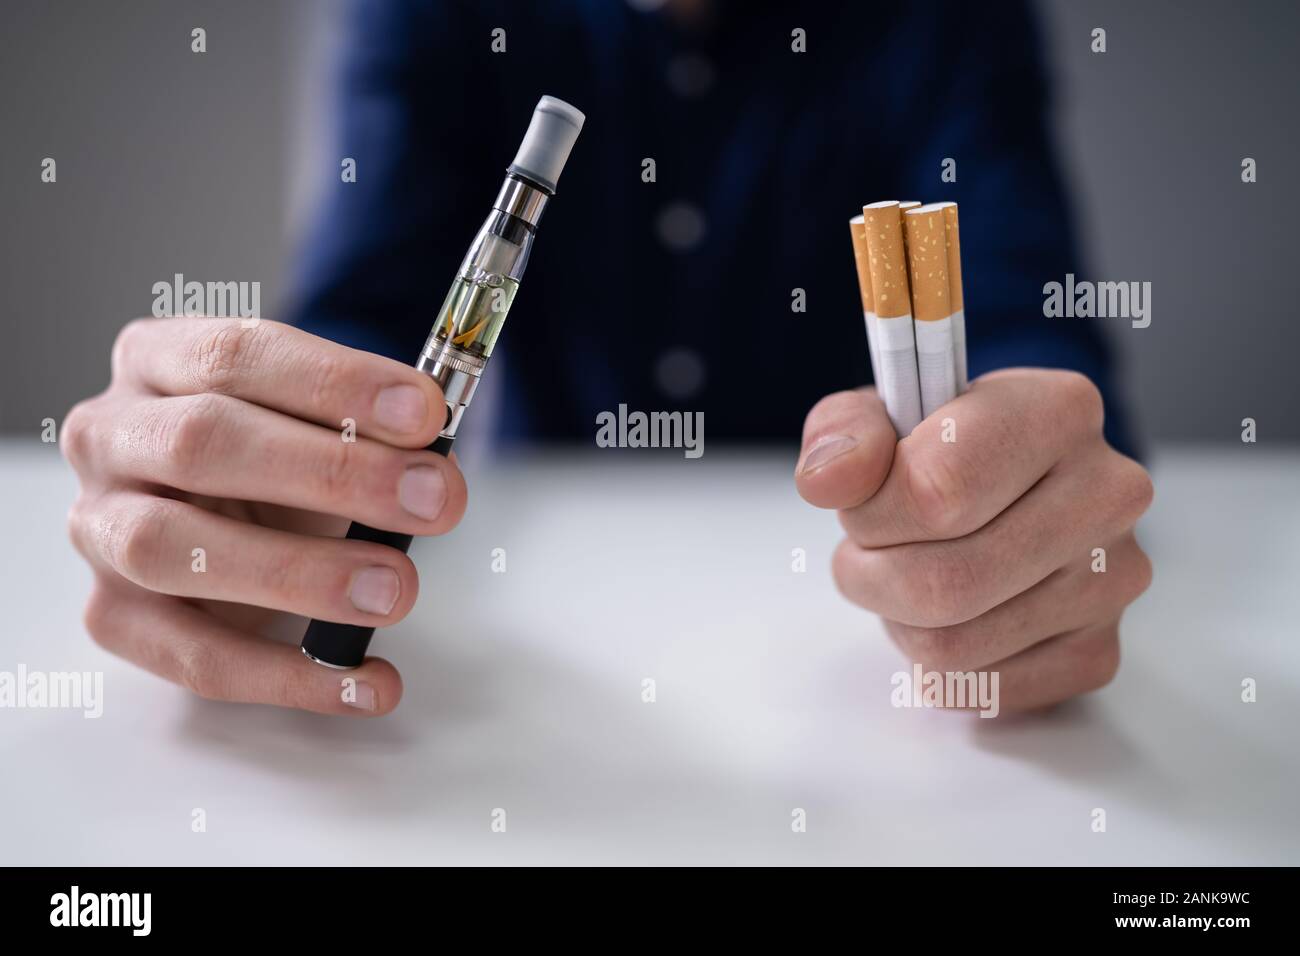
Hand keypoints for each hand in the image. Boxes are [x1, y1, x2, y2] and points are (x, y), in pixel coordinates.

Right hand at [63, 317, 466, 715]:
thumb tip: (432, 466)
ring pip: (174, 550)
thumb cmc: (285, 455)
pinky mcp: (113, 615)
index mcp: (157, 358)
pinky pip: (194, 658)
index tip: (425, 416)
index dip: (335, 385)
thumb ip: (370, 431)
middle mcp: (110, 436)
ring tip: (397, 590)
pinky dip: (290, 677)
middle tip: (433, 501)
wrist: (236, 513)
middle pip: (202, 444)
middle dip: (331, 474)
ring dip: (300, 576)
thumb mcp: (322, 422)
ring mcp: (98, 529)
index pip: (236, 356)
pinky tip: (368, 682)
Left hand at [795, 369, 1152, 712]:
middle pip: (943, 586)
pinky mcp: (1099, 649)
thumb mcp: (881, 414)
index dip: (871, 515)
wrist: (1010, 486)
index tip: (863, 505)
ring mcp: (1113, 579)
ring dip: (898, 621)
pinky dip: (938, 664)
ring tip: (906, 576)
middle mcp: (1106, 493)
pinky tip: (948, 615)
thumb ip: (843, 432)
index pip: (937, 495)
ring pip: (954, 647)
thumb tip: (827, 479)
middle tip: (867, 554)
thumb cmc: (940, 447)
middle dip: (873, 578)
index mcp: (1058, 411)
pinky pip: (982, 688)